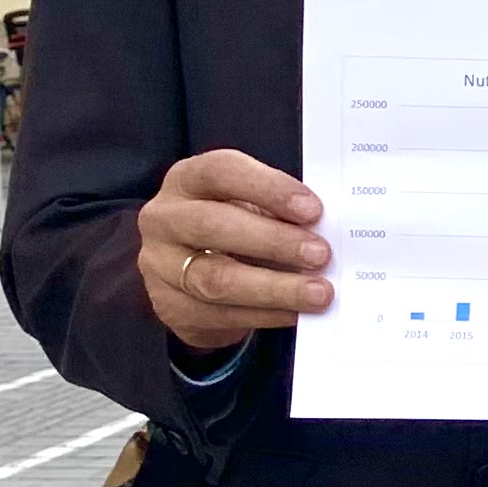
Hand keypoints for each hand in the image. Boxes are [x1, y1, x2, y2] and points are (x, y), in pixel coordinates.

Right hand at [140, 149, 333, 351]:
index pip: (221, 171)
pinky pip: (220, 315)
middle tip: (321, 255)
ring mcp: (159, 265)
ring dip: (274, 287)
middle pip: (213, 225)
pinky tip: (296, 313)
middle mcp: (164, 218)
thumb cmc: (231, 225)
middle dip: (273, 241)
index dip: (268, 188)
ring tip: (318, 293)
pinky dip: (265, 315)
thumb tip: (328, 228)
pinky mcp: (169, 307)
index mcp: (187, 180)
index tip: (313, 210)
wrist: (186, 274)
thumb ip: (278, 209)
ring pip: (215, 279)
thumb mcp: (248, 205)